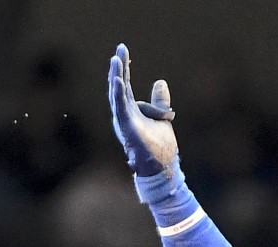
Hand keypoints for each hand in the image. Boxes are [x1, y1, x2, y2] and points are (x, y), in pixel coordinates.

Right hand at [108, 43, 177, 176]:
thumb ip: (159, 100)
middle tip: (120, 49)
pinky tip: (119, 80)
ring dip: (116, 76)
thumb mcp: (162, 116)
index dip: (124, 67)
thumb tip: (160, 81)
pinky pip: (120, 108)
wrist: (161, 167)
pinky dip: (118, 94)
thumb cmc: (160, 146)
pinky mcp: (126, 127)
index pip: (126, 83)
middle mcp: (124, 113)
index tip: (122, 49)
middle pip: (119, 85)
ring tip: (115, 60)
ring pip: (117, 94)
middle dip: (119, 67)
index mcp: (131, 110)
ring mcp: (123, 120)